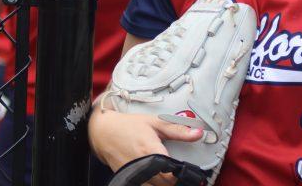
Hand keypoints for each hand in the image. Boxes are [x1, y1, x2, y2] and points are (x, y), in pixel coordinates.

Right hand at [88, 109, 202, 184]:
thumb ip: (178, 130)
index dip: (182, 175)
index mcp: (150, 151)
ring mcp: (133, 174)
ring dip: (164, 183)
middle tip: (181, 171)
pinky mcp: (127, 177)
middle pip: (164, 184)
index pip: (171, 175)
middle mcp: (141, 166)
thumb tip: (197, 133)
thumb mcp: (156, 122)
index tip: (188, 170)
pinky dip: (152, 183)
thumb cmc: (128, 126)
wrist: (103, 132)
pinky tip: (157, 175)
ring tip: (169, 173)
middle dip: (175, 180)